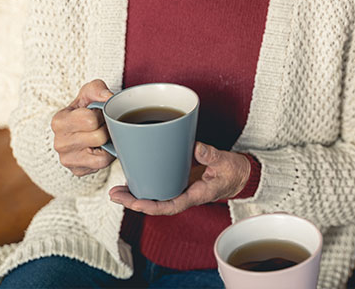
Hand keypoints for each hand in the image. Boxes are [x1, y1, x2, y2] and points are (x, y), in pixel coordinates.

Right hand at [51, 79, 115, 176]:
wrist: (77, 130)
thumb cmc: (84, 110)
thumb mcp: (88, 94)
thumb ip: (98, 89)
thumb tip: (108, 97)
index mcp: (59, 122)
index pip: (90, 119)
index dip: (101, 115)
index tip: (99, 114)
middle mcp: (59, 143)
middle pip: (99, 137)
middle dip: (107, 129)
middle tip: (104, 125)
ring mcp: (67, 159)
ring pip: (102, 154)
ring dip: (108, 143)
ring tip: (103, 136)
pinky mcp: (77, 170)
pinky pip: (101, 165)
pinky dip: (106, 155)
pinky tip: (101, 147)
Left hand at [109, 142, 251, 214]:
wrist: (239, 174)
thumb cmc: (233, 171)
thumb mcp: (225, 162)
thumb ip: (211, 156)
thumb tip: (195, 147)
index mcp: (195, 195)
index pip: (170, 206)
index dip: (151, 207)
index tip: (135, 204)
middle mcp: (184, 194)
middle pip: (155, 204)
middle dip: (133, 202)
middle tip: (114, 194)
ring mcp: (180, 188)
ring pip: (154, 196)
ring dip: (135, 195)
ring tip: (115, 190)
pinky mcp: (178, 179)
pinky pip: (159, 184)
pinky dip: (145, 183)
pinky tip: (132, 177)